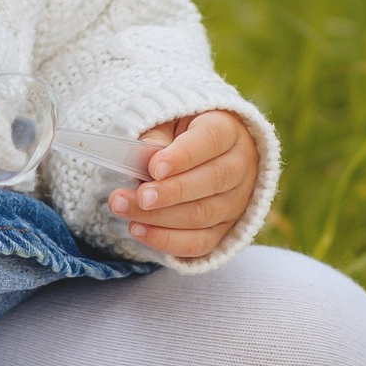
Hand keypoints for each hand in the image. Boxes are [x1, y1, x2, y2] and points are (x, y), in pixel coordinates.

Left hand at [109, 110, 256, 259]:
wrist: (203, 155)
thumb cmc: (180, 134)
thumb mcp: (168, 122)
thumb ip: (157, 136)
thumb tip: (145, 156)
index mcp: (228, 130)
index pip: (212, 140)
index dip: (184, 155)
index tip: (154, 167)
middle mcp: (240, 166)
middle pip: (212, 181)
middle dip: (170, 192)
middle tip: (139, 196)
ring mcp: (236, 201)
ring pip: (203, 215)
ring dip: (160, 217)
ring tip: (124, 209)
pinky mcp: (225, 229)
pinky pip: (199, 243)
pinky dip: (167, 240)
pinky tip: (139, 230)